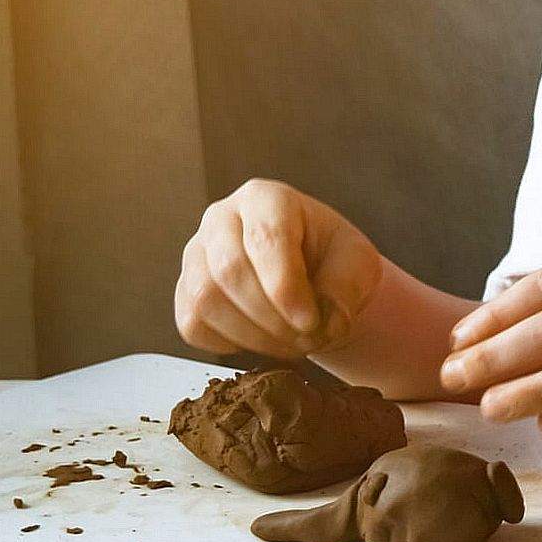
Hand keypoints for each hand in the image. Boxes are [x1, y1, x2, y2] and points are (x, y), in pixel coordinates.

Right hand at [175, 178, 382, 360]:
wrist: (313, 276)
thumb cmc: (332, 259)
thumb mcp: (356, 262)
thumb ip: (346, 286)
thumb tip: (327, 321)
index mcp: (266, 198)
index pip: (265, 238)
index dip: (286, 287)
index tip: (310, 321)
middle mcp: (221, 218)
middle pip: (229, 269)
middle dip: (271, 316)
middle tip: (306, 338)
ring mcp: (196, 253)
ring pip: (206, 299)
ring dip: (252, 335)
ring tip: (290, 343)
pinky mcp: (184, 290)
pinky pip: (192, 325)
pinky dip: (229, 344)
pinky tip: (261, 338)